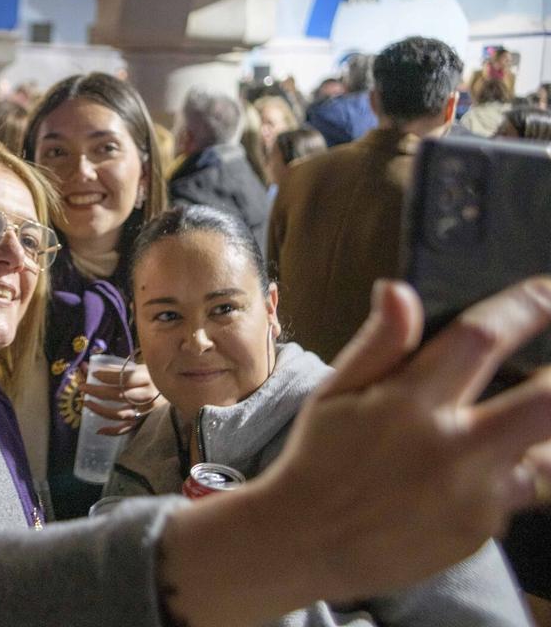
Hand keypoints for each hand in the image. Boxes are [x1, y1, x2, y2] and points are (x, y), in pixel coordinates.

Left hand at [79, 358, 162, 434]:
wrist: (180, 395)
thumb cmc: (157, 379)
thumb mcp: (144, 369)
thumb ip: (121, 369)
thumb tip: (94, 366)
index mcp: (147, 378)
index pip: (124, 377)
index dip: (107, 376)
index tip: (92, 373)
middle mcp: (147, 396)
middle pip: (119, 395)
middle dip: (97, 391)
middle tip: (83, 387)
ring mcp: (145, 412)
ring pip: (120, 413)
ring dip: (101, 410)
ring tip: (87, 403)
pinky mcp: (144, 423)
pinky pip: (127, 429)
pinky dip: (112, 431)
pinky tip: (98, 429)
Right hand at [159, 277, 550, 625]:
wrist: (306, 543)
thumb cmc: (317, 457)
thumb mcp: (334, 392)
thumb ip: (378, 343)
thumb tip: (398, 289)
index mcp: (411, 402)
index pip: (481, 338)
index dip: (526, 307)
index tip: (549, 290)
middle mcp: (453, 446)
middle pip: (546, 401)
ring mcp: (475, 494)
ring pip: (547, 455)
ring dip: (540, 435)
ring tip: (517, 421)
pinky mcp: (482, 531)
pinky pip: (518, 492)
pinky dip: (509, 474)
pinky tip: (478, 470)